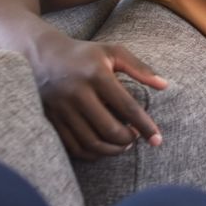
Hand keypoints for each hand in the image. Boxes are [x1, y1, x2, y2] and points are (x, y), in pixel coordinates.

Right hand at [32, 34, 167, 160]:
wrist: (40, 54)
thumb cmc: (84, 54)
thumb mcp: (113, 52)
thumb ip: (140, 68)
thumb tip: (165, 86)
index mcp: (97, 75)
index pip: (127, 107)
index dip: (145, 126)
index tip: (157, 139)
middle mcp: (77, 93)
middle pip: (109, 129)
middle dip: (128, 139)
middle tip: (136, 138)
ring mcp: (61, 108)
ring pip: (91, 142)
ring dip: (112, 150)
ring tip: (123, 145)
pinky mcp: (50, 119)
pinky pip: (73, 146)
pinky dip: (92, 153)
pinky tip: (103, 148)